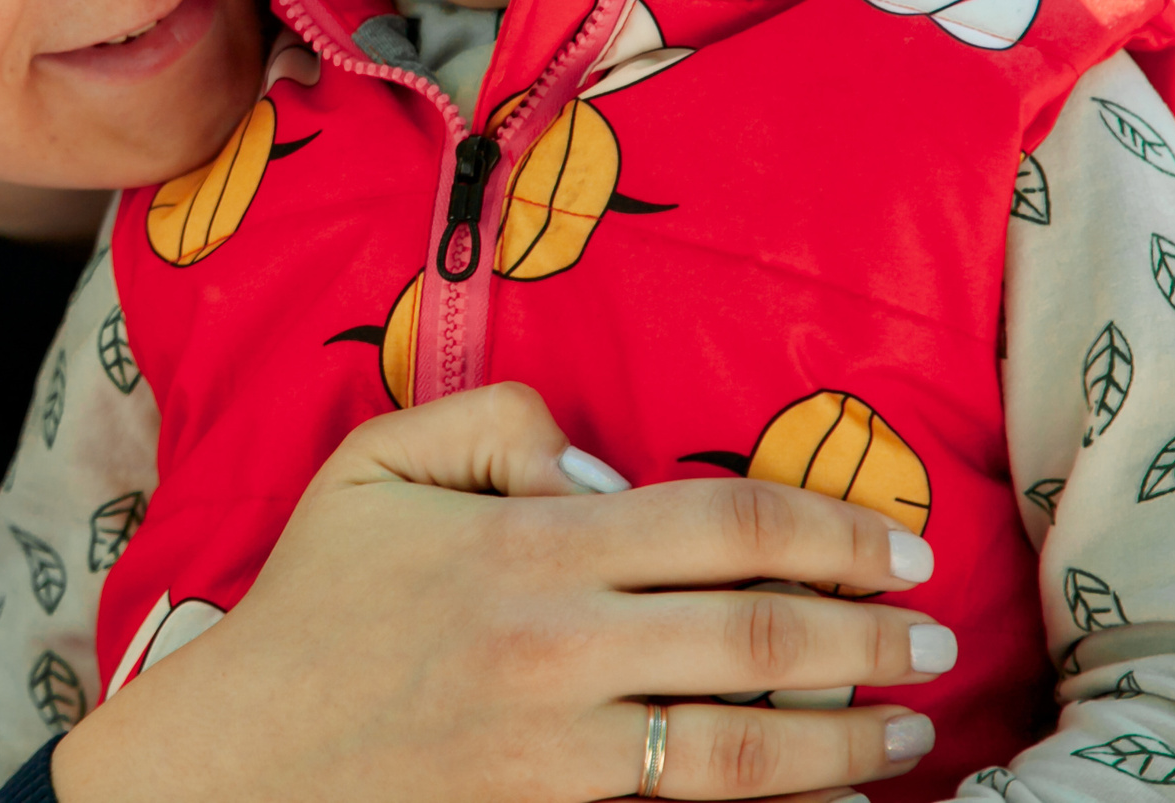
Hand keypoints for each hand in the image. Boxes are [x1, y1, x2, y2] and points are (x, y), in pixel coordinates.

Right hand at [52, 384, 945, 802]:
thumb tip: (601, 458)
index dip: (834, 531)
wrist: (240, 756)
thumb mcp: (373, 464)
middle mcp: (559, 643)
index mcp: (529, 541)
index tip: (899, 545)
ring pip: (744, 744)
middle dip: (871, 637)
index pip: (726, 524)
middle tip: (934, 637)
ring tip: (908, 734)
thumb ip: (492, 417)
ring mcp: (561, 747)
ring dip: (847, 739)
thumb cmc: (312, 602)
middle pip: (761, 636)